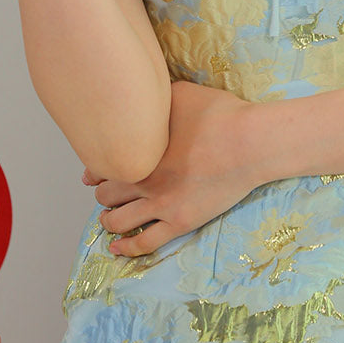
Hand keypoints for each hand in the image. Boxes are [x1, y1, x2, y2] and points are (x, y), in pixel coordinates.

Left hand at [82, 80, 257, 256]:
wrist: (249, 141)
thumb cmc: (219, 114)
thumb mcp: (181, 93)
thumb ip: (156, 99)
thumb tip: (146, 96)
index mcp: (139, 150)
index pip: (102, 165)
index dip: (95, 169)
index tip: (94, 172)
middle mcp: (143, 180)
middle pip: (105, 194)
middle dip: (103, 193)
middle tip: (107, 191)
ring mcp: (161, 204)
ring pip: (118, 221)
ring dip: (108, 220)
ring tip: (109, 218)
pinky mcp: (181, 222)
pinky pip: (145, 243)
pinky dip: (127, 248)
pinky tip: (117, 249)